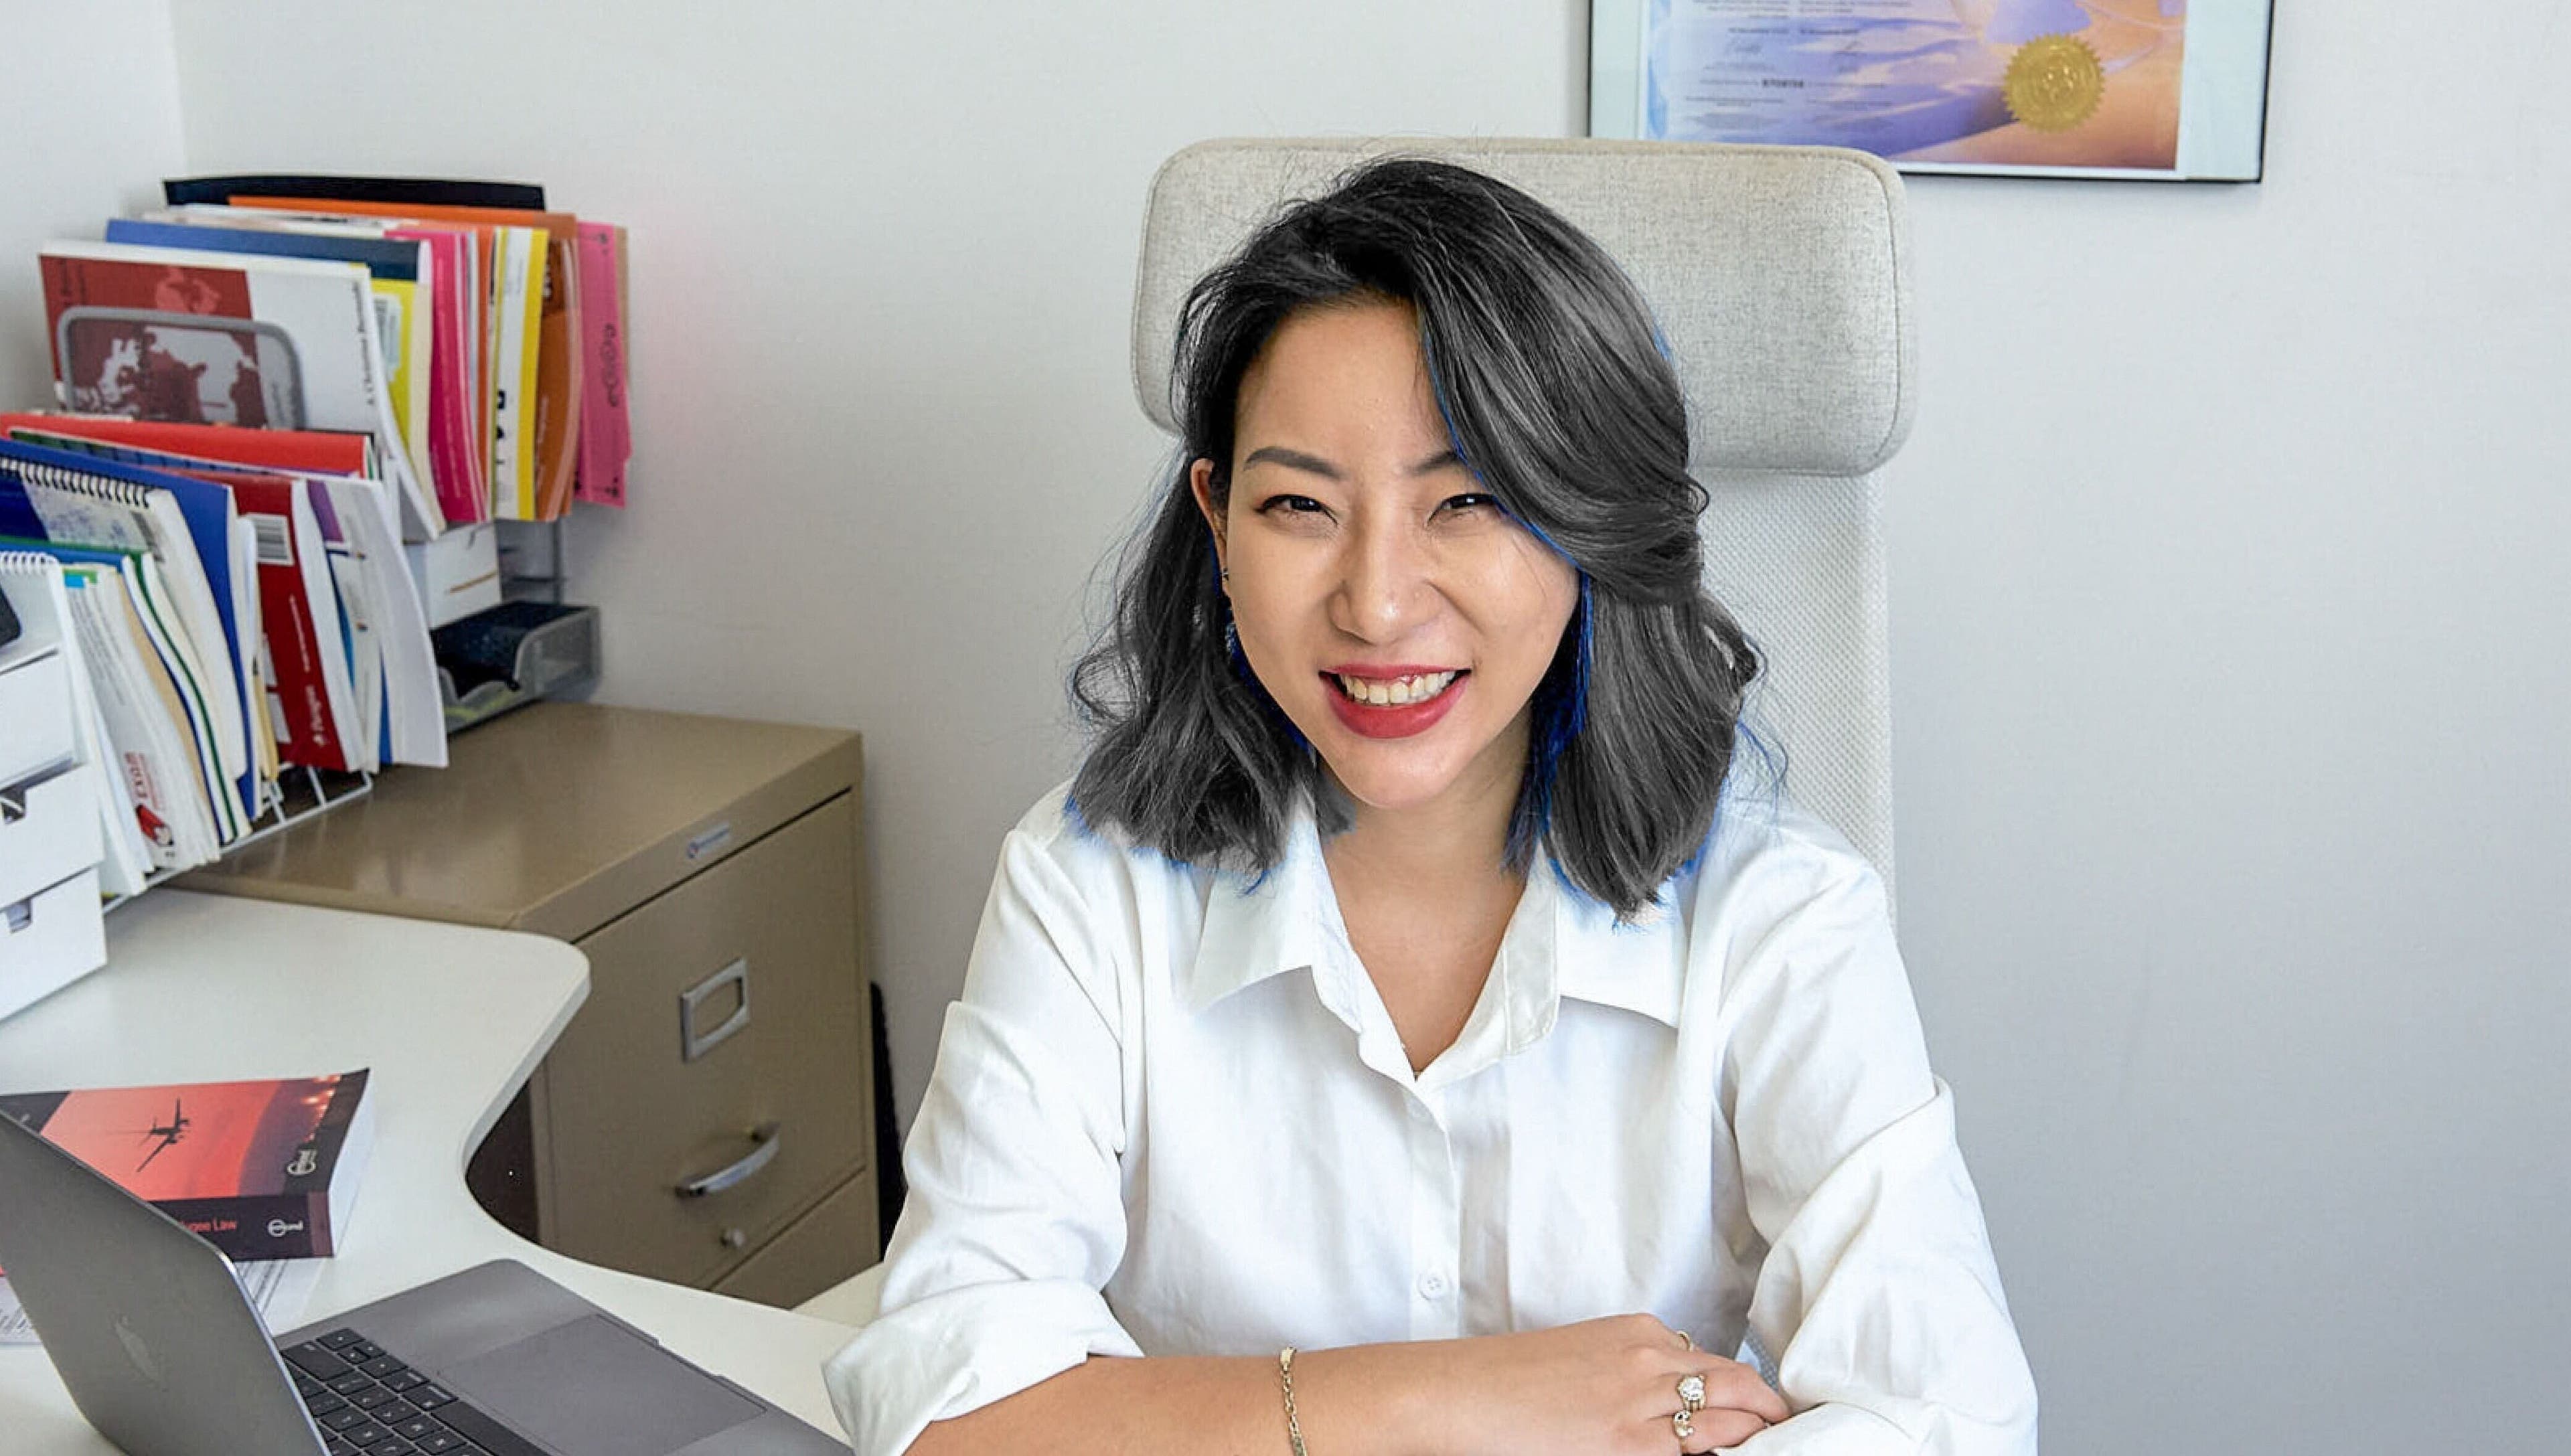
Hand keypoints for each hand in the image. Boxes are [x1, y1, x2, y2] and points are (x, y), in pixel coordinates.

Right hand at [1424, 1313, 1789, 1454]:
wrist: (1457, 1393)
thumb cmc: (1505, 1379)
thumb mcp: (1578, 1355)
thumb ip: (1627, 1367)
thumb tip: (1664, 1398)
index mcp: (1634, 1331)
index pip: (1712, 1362)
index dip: (1747, 1391)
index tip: (1766, 1411)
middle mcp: (1646, 1359)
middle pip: (1736, 1384)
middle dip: (1771, 1411)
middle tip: (1794, 1431)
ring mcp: (1639, 1404)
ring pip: (1726, 1418)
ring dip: (1756, 1436)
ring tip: (1778, 1449)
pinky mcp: (1625, 1445)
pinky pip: (1691, 1452)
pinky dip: (1720, 1454)